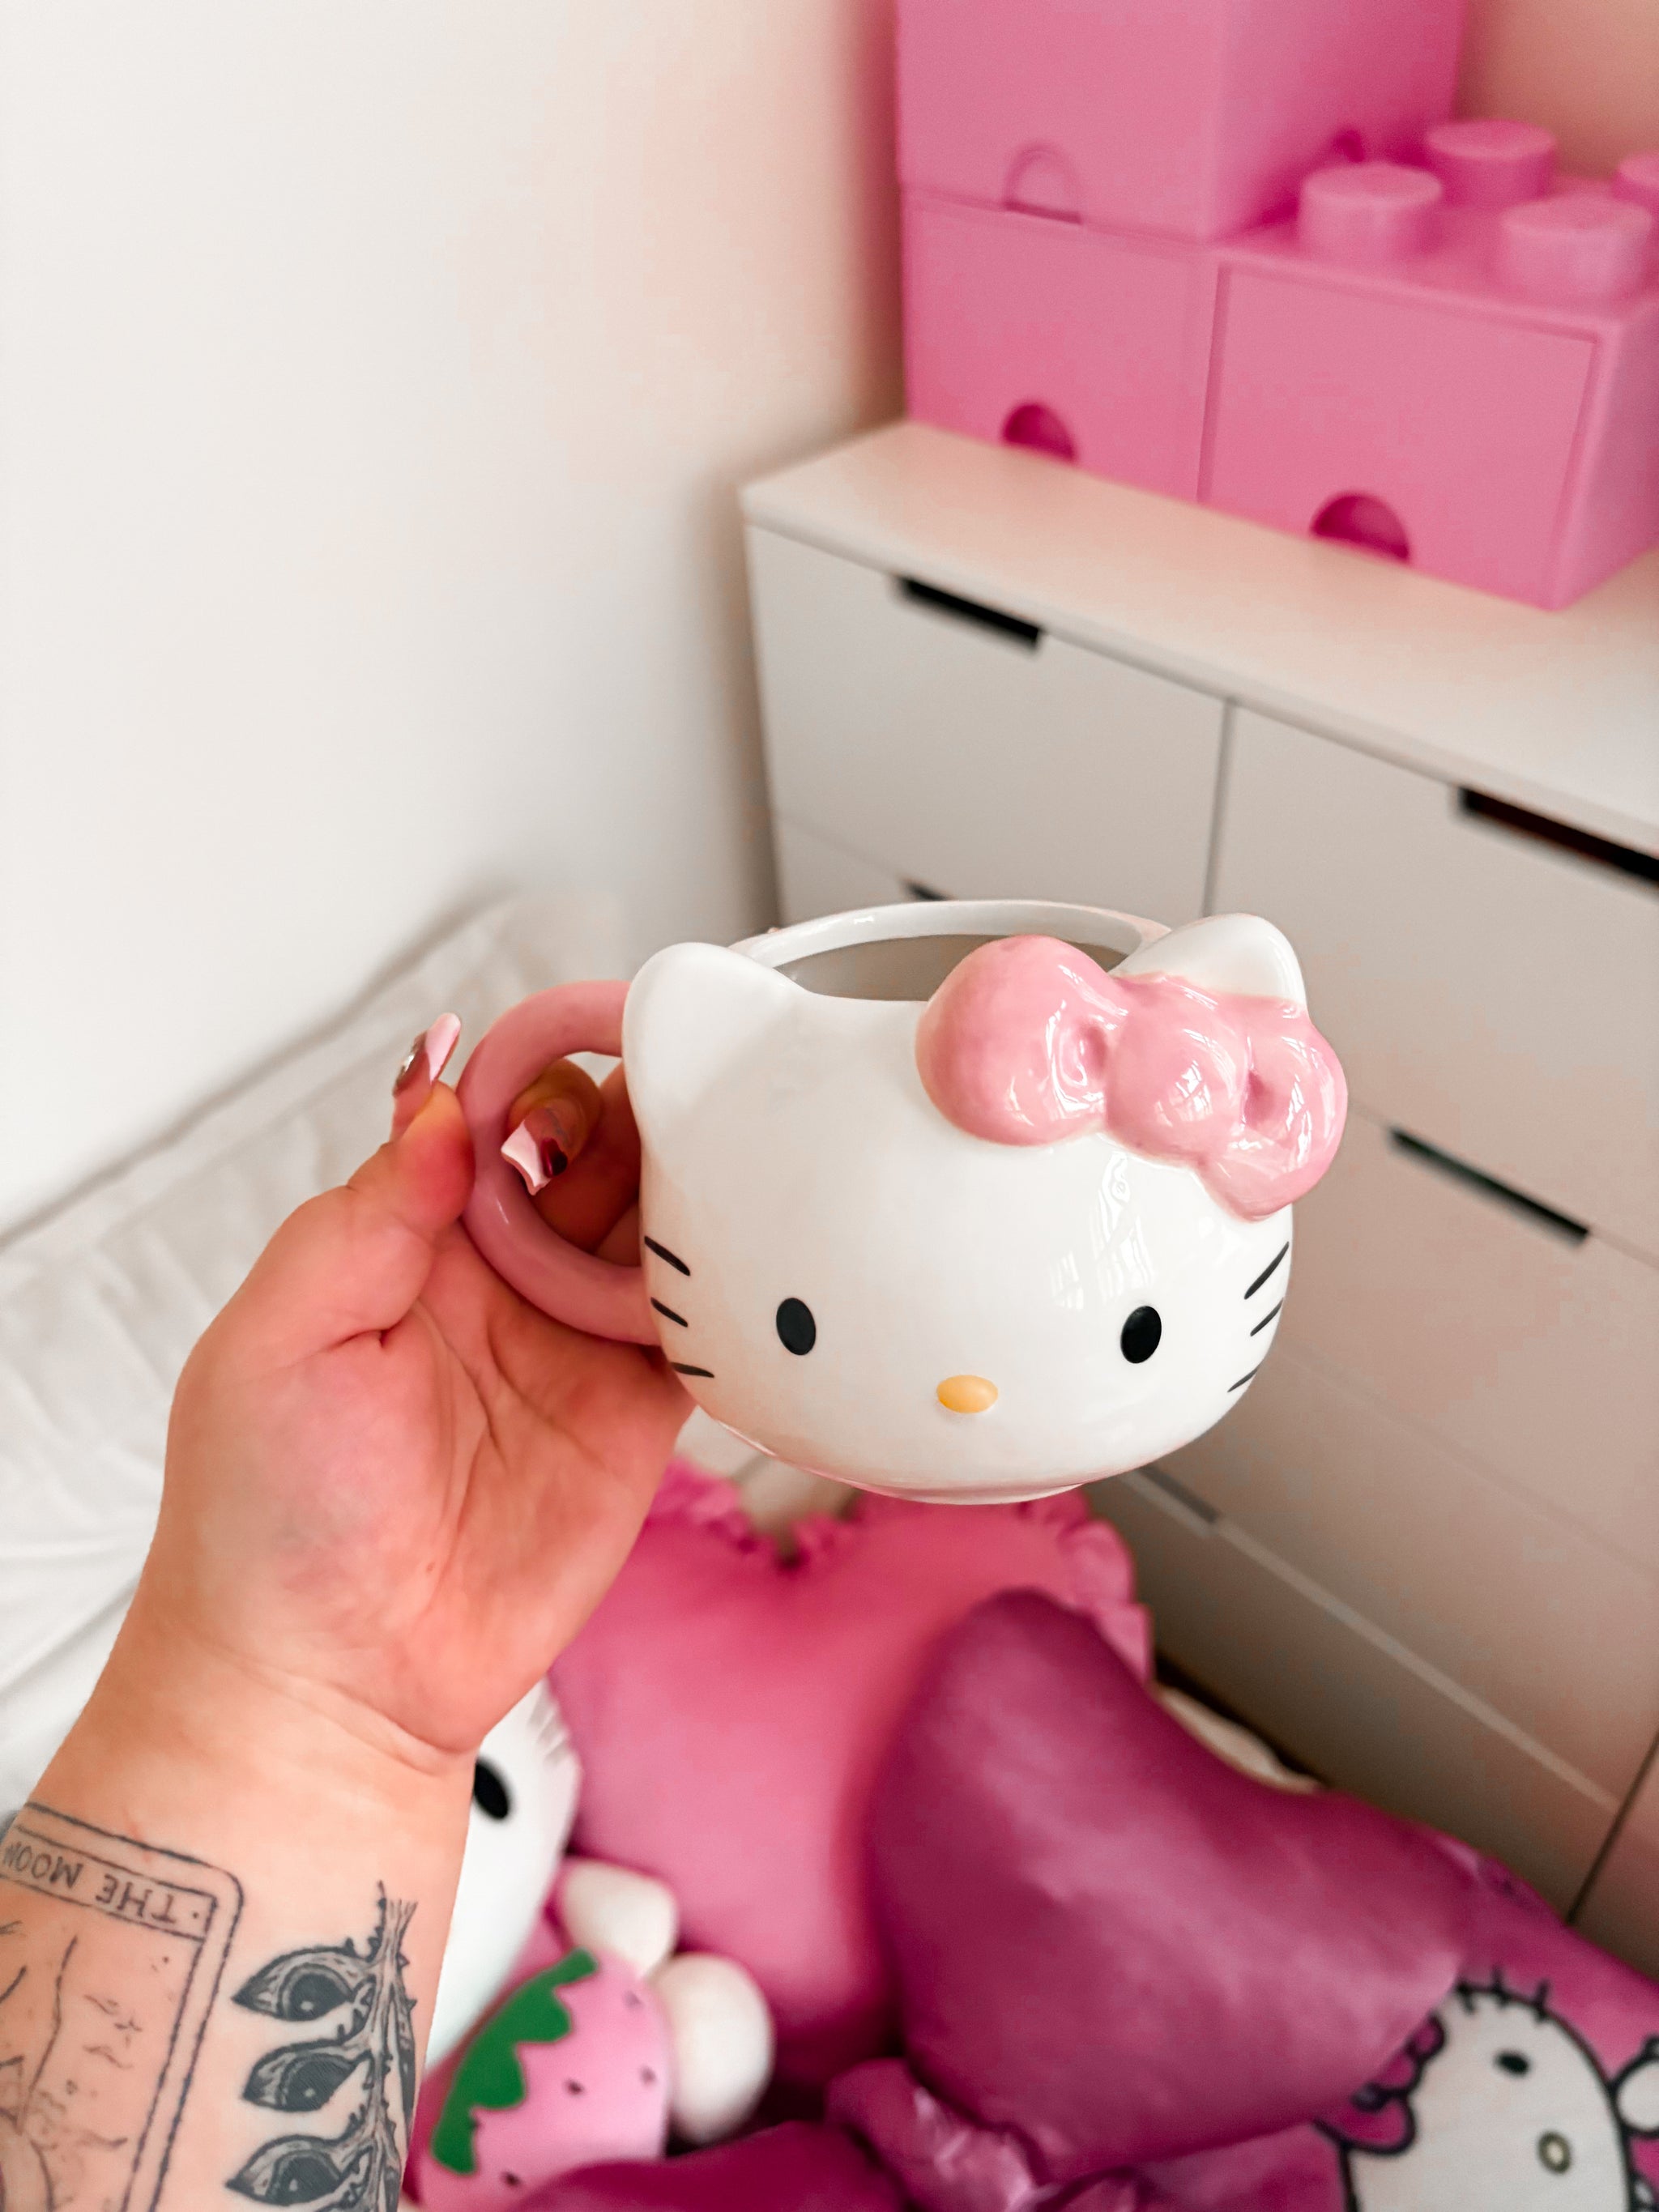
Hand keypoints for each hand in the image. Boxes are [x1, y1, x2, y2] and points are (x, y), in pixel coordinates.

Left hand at [123, 1018, 685, 1772]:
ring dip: (701, 1188)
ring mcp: (572, 1346)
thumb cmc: (266, 1520)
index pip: (495, 1117)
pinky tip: (764, 1246)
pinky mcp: (635, 1419)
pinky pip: (705, 1332)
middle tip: (697, 1087)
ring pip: (662, 1231)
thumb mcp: (279, 1339)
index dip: (545, 1071)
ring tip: (747, 1147)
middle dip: (646, 1114)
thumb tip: (440, 1100)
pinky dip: (738, 1290)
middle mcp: (502, 1278)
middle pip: (598, 1158)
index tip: (598, 1034)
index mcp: (410, 1238)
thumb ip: (367, 1214)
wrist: (328, 1688)